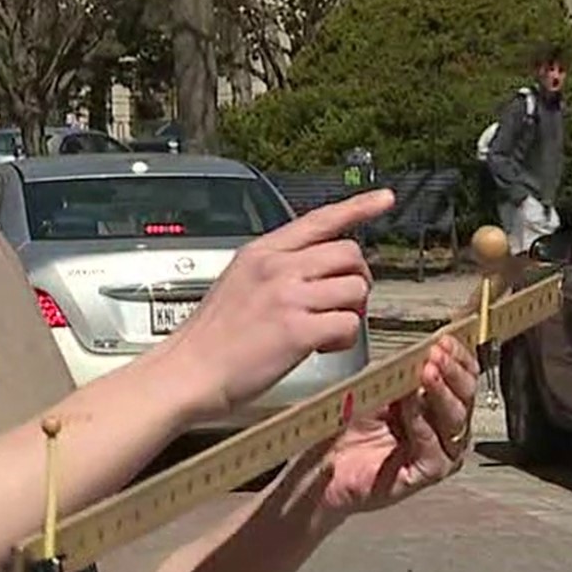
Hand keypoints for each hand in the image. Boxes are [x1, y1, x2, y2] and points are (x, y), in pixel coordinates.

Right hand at [160, 188, 394, 423]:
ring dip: (351, 312)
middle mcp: (277, 268)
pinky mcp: (298, 331)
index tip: (384, 199)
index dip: (358, 208)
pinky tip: (321, 348)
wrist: (187, 372)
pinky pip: (347, 324)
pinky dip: (343, 340)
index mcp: (261, 252)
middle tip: (343, 303)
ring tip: (327, 330)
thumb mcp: (237, 281)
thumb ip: (275, 269)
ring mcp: (288, 297)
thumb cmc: (211, 337)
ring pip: (355, 289)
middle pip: (349, 254)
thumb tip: (316, 271)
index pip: (320, 220)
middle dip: (357, 280)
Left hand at [313, 334, 479, 516]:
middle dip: (452, 372)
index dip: (459, 358)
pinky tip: (413, 407)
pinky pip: (434, 452)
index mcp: (438, 405)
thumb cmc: (351, 426)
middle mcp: (444, 430)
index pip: (463, 378)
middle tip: (438, 354)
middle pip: (466, 399)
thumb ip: (402, 371)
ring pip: (456, 423)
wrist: (324, 461)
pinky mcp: (423, 477)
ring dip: (441, 394)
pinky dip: (424, 426)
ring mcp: (438, 454)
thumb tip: (423, 348)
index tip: (446, 339)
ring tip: (428, 372)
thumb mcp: (378, 386)